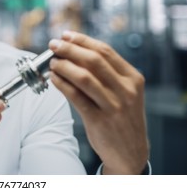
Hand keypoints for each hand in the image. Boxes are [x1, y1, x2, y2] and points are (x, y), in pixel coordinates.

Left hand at [48, 31, 148, 173]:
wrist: (130, 152)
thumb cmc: (122, 118)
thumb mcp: (125, 93)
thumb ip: (107, 74)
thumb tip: (76, 52)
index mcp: (133, 78)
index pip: (105, 51)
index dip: (82, 40)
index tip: (66, 35)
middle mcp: (126, 90)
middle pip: (93, 60)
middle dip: (69, 49)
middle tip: (53, 45)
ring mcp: (114, 105)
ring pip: (84, 77)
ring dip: (63, 66)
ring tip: (52, 62)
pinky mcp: (99, 119)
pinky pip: (76, 97)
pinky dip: (62, 84)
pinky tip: (53, 79)